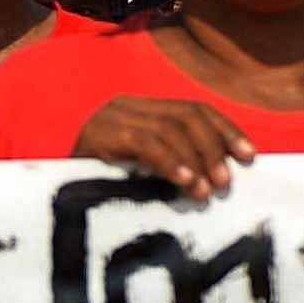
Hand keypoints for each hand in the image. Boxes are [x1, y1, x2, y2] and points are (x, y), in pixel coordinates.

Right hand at [70, 96, 250, 195]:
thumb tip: (224, 176)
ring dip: (194, 161)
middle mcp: (128, 106)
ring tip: (207, 192)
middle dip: (213, 147)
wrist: (53, 196)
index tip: (250, 157)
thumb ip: (176, 162)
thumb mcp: (145, 172)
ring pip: (169, 128)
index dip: (226, 130)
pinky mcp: (98, 135)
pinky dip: (171, 164)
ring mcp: (111, 117)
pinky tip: (185, 184)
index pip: (195, 109)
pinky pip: (145, 143)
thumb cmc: (104, 190)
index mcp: (143, 109)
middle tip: (225, 183)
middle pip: (186, 114)